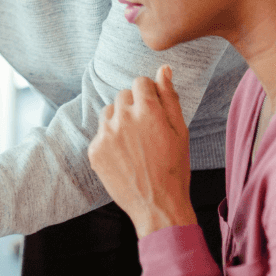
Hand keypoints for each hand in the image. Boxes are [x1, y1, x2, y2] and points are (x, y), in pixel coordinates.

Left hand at [88, 65, 196, 237]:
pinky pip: (100, 134)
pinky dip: (110, 141)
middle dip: (134, 107)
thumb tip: (163, 69)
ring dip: (119, 121)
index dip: (149, 94)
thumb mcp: (180, 132)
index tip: (154, 110)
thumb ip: (170, 97)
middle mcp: (123, 118)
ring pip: (109, 113)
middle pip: (123, 96)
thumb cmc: (174, 168)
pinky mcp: (94, 150)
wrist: (158, 207)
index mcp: (147, 111)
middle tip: (147, 131)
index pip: (140, 82)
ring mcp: (105, 134)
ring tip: (135, 145)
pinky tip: (124, 157)